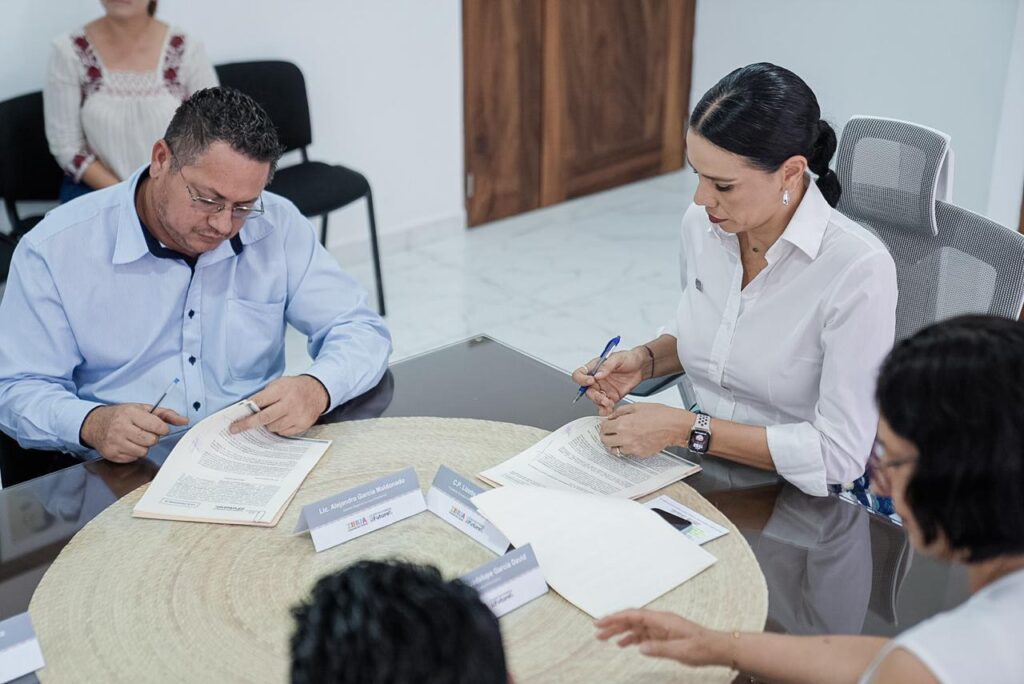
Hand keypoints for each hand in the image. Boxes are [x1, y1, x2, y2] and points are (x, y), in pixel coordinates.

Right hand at [81, 404, 187, 463]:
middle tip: (145, 432)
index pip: (157, 426)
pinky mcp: (111, 454)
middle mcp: (121, 428)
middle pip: (151, 440)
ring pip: (143, 451)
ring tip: (135, 438)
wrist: (94, 424)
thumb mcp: (142, 409)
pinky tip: (127, 444)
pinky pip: (133, 458)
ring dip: (143, 446)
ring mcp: (115, 442)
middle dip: (152, 437)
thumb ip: (166, 414)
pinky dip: (134, 452)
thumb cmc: (122, 415)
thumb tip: (185, 420)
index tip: (159, 427)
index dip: (162, 428)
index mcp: (130, 413)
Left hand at [229, 375, 328, 435]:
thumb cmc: (295, 387)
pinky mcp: (302, 425)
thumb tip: (247, 410)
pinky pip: (283, 432)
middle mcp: (290, 403)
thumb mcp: (279, 384)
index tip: (235, 419)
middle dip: (248, 424)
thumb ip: (265, 395)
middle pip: (264, 418)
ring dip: (267, 424)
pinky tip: (281, 420)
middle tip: (235, 429)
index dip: (246, 411)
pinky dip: (279, 428)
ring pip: (273, 427)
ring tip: (271, 417)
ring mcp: (297, 415)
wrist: (317, 391)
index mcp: (282, 390)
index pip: (259, 401)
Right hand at [571, 348, 646, 415]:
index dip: (582, 379)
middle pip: (587, 390)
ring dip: (600, 404)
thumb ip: (607, 366)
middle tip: (603, 398)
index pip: (579, 374)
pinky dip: (606, 409)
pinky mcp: (611, 397)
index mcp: (594, 368)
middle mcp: (596, 380)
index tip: (591, 381)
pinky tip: (611, 409)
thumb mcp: (618, 358)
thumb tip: (597, 375)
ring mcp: (603, 389)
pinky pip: (605, 405)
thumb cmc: (629, 358)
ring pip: (595, 400)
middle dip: (594, 396)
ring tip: (609, 404)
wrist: (641, 367)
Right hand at [594, 609, 726, 666]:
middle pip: (632, 619)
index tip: (602, 621)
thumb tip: (639, 647)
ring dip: (620, 631)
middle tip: (597, 630)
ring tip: (604, 638)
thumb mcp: (681, 651)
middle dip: (613, 623)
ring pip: (635, 626)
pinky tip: (623, 644)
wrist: (718, 647)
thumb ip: (659, 649)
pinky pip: (643, 634)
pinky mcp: (664, 636)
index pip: (635, 615)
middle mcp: (660, 621)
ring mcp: (661, 628)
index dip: (616, 617)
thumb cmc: (703, 647)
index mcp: (663, 620)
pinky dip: (631, 638)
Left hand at [600, 404, 690, 455]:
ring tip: (622, 437)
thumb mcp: (637, 406)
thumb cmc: (659, 415)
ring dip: (616, 443)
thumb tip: (611, 416)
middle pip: (605, 441)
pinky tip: (634, 440)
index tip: (606, 425)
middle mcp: (625, 438)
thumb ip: (620, 411)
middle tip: (610, 432)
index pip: (603, 428)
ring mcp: (633, 448)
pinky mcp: (640, 454)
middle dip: (606, 436)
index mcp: (622, 424)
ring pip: (616, 449)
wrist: (674, 426)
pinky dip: (628, 447)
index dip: (604, 425)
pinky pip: (629, 452)